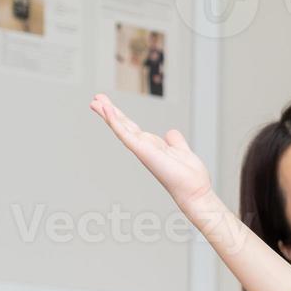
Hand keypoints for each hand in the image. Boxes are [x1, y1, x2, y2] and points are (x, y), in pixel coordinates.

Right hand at [88, 93, 213, 214]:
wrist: (195, 191)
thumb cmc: (190, 178)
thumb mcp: (182, 151)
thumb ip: (175, 141)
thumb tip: (170, 133)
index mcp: (152, 146)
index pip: (133, 128)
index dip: (121, 117)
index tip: (109, 105)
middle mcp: (145, 148)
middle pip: (123, 126)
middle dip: (109, 112)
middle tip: (95, 99)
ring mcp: (142, 150)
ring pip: (121, 129)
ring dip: (107, 114)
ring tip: (95, 101)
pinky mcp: (142, 151)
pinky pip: (126, 134)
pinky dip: (116, 122)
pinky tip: (108, 110)